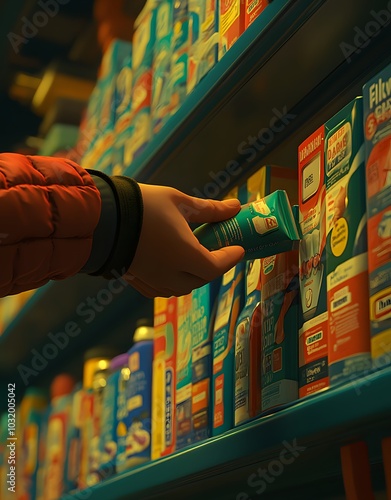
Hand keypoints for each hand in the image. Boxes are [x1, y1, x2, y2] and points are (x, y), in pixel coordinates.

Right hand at [124, 184, 244, 297]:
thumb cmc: (142, 205)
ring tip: (196, 258)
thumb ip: (210, 209)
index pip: (216, 266)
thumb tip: (235, 207)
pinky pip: (162, 289)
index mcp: (184, 255)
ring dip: (194, 276)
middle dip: (214, 267)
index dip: (230, 258)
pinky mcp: (137, 281)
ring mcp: (152, 280)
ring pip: (181, 288)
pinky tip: (172, 267)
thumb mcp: (179, 202)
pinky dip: (173, 281)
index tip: (238, 248)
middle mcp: (170, 274)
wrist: (100, 217)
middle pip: (201, 279)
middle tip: (219, 251)